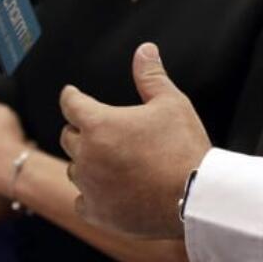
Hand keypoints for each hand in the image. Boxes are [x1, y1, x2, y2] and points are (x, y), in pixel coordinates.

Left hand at [60, 42, 210, 238]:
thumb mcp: (171, 102)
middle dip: (79, 129)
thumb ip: (151, 76)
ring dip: (86, 162)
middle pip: (68, 137)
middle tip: (94, 127)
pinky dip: (90, 194)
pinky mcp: (97, 212)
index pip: (71, 104)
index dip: (71, 96)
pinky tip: (104, 190)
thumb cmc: (182, 145)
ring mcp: (89, 186)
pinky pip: (81, 200)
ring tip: (106, 160)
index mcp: (100, 124)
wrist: (193, 195)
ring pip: (75, 169)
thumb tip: (144, 49)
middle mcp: (87, 155)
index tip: (71, 93)